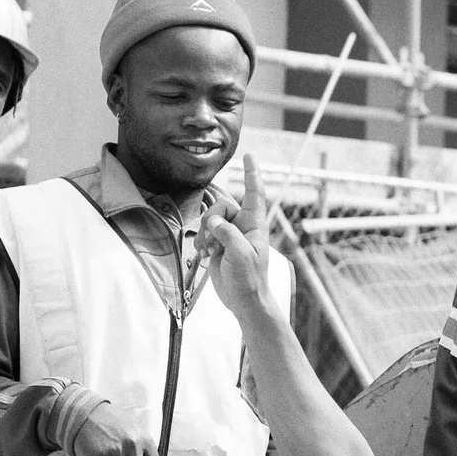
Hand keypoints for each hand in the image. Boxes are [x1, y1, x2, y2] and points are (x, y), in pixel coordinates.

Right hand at [197, 153, 274, 319]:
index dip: (252, 174)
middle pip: (221, 206)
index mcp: (255, 225)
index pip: (254, 194)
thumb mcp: (241, 255)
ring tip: (212, 252)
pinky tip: (206, 255)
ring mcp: (230, 234)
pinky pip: (204, 233)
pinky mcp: (219, 244)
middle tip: (214, 243)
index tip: (250, 155)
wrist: (243, 300)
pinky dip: (201, 243)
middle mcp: (243, 225)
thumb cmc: (250, 279)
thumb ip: (228, 234)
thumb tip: (215, 222)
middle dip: (212, 221)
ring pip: (210, 219)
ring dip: (206, 235)